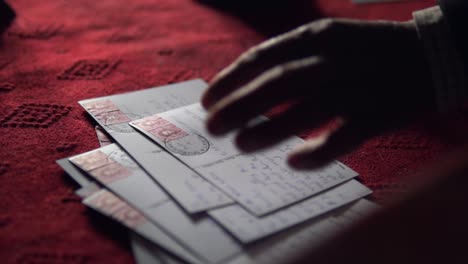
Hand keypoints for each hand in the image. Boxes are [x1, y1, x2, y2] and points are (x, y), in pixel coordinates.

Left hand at [202, 18, 434, 168]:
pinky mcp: (379, 113)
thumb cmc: (366, 51)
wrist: (429, 55)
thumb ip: (291, 57)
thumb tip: (247, 86)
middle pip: (279, 82)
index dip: (231, 79)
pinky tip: (293, 163)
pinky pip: (345, 136)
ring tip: (239, 143)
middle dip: (240, 104)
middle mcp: (335, 58)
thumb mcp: (328, 38)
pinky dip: (318, 151)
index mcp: (318, 36)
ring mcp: (358, 85)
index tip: (208, 100)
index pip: (263, 56)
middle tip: (212, 127)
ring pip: (307, 107)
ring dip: (269, 127)